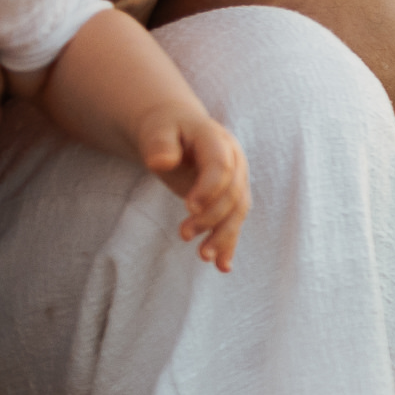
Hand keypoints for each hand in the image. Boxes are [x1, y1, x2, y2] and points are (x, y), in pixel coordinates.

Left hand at [136, 106, 248, 270]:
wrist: (176, 127)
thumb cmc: (164, 128)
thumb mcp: (157, 130)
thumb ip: (159, 144)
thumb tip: (160, 162)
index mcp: (217, 140)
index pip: (221, 166)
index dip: (209, 187)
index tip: (189, 207)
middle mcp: (235, 161)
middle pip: (232, 193)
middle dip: (211, 217)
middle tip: (184, 234)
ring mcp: (236, 180)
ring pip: (237, 211)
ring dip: (223, 236)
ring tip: (204, 257)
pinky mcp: (230, 198)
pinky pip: (233, 222)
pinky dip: (229, 244)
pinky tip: (222, 266)